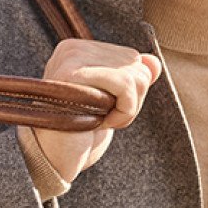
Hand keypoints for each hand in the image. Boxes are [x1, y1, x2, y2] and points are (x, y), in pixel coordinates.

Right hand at [33, 39, 162, 181]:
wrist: (54, 157)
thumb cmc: (80, 130)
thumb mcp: (112, 102)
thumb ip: (133, 78)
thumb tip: (153, 61)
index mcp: (77, 50)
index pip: (130, 58)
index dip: (129, 92)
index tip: (103, 109)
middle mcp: (72, 49)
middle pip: (136, 64)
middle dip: (130, 100)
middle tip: (102, 118)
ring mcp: (70, 60)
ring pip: (136, 75)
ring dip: (127, 109)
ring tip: (100, 120)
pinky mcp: (73, 74)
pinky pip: (125, 84)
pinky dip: (126, 111)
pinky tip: (104, 122)